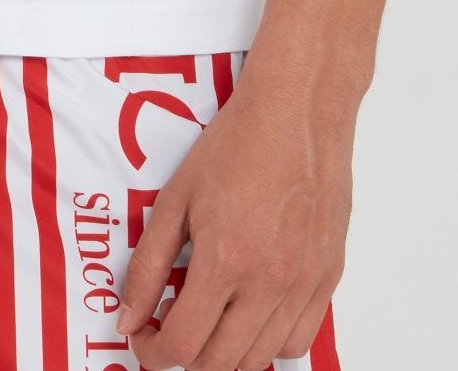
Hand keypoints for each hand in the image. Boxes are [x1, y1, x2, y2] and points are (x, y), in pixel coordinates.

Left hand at [115, 71, 352, 369]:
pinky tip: (250, 313)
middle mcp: (270, 281)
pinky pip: (299, 339)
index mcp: (227, 260)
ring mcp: (304, 283)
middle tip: (170, 327)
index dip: (154, 352)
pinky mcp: (328, 277)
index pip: (184, 345)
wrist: (297, 111)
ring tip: (209, 319)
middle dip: (185, 356)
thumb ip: (148, 264)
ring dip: (226, 353)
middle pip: (221, 363)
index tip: (144, 338)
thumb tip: (129, 316)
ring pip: (262, 359)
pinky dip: (269, 341)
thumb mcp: (176, 198)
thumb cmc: (239, 142)